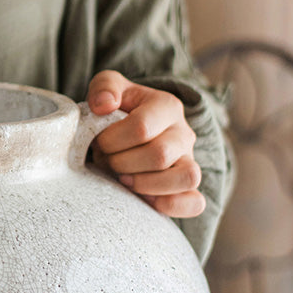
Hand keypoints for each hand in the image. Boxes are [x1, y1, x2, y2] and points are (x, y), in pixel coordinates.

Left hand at [88, 70, 204, 217]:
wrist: (128, 137)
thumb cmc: (116, 114)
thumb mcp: (108, 90)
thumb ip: (104, 87)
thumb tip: (104, 105)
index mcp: (167, 107)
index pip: (140, 127)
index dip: (111, 141)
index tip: (98, 143)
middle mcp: (183, 134)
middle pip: (159, 155)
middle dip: (121, 163)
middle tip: (108, 161)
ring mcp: (189, 162)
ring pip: (187, 177)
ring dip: (145, 184)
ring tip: (124, 179)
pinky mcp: (187, 188)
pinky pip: (194, 203)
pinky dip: (169, 205)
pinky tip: (143, 200)